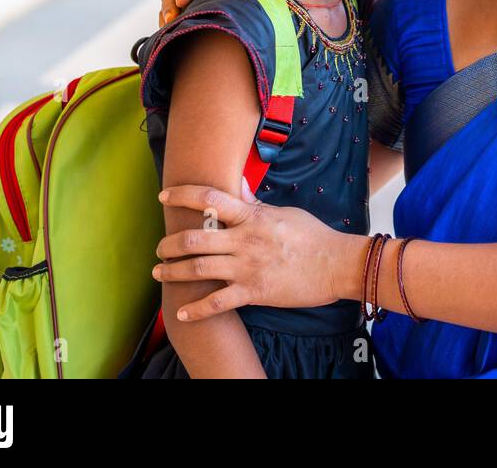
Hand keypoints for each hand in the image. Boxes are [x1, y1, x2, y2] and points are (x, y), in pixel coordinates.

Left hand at [152, 184, 364, 320]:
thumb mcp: (283, 212)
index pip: (209, 199)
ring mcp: (247, 267)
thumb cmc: (313, 236)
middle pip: (194, 238)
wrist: (336, 264)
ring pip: (198, 268)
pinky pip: (217, 302)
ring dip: (173, 272)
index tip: (164, 195)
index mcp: (252, 216)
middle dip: (169, 244)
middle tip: (160, 249)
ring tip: (160, 273)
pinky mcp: (254, 292)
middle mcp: (244, 240)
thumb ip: (255, 202)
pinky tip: (182, 312)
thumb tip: (237, 185)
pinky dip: (196, 309)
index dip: (182, 195)